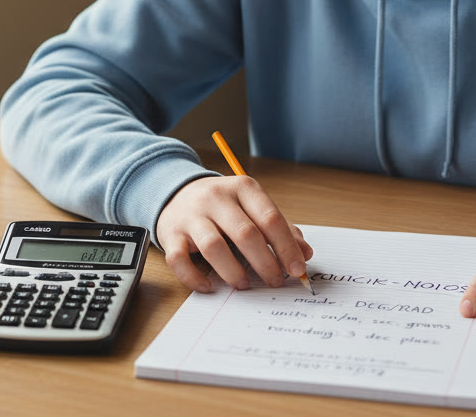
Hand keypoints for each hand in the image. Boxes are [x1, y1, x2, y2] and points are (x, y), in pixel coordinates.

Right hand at [156, 176, 313, 292]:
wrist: (176, 192)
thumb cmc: (222, 206)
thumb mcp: (252, 207)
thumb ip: (280, 228)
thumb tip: (305, 254)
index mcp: (242, 188)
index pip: (270, 218)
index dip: (287, 247)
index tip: (297, 269)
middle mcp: (216, 198)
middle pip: (245, 233)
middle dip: (265, 262)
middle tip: (275, 281)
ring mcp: (191, 215)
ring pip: (214, 247)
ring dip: (233, 271)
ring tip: (244, 284)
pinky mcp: (171, 233)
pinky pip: (179, 259)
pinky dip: (194, 277)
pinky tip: (209, 286)